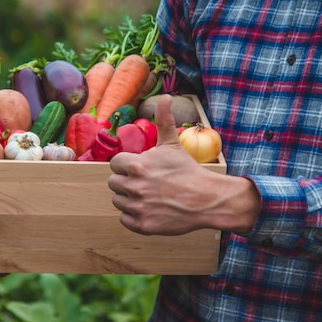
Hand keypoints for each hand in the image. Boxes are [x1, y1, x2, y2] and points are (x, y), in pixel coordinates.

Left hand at [108, 94, 259, 235]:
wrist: (207, 199)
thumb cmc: (188, 170)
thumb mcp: (172, 144)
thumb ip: (163, 120)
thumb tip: (165, 96)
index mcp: (136, 165)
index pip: (115, 164)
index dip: (127, 165)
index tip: (141, 168)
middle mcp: (134, 186)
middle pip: (114, 183)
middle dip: (127, 182)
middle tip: (146, 183)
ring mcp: (138, 207)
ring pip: (118, 201)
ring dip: (129, 199)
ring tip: (149, 195)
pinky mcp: (142, 225)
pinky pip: (124, 219)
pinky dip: (134, 216)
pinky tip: (150, 209)